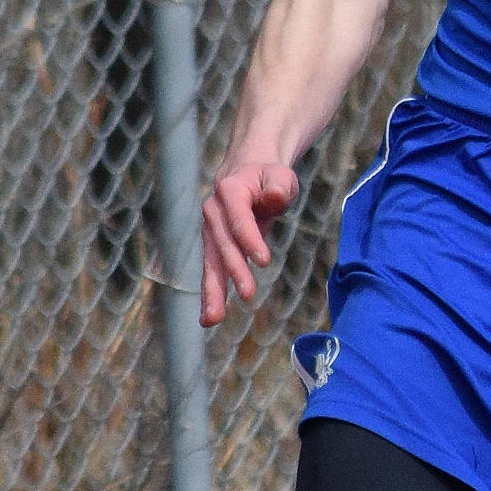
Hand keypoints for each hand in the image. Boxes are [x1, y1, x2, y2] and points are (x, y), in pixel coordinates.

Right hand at [200, 160, 299, 324]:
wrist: (249, 172)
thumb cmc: (270, 176)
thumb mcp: (280, 175)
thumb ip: (279, 185)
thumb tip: (275, 195)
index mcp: (230, 189)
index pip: (239, 218)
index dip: (249, 238)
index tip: (264, 260)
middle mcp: (213, 211)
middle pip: (222, 244)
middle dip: (234, 269)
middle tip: (249, 293)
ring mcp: (210, 230)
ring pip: (211, 262)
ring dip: (212, 290)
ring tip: (212, 318)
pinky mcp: (214, 245)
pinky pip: (213, 270)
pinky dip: (211, 293)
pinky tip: (209, 318)